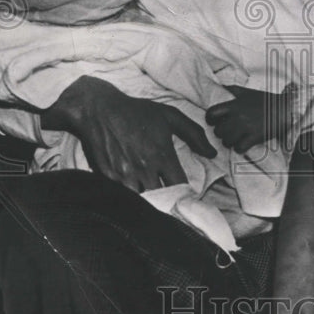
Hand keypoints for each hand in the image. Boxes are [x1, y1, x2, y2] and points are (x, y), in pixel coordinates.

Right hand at [42, 76, 215, 191]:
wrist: (100, 110)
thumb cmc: (138, 112)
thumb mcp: (170, 116)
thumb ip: (194, 134)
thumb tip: (212, 153)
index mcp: (162, 155)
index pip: (179, 186)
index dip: (184, 193)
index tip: (186, 195)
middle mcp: (144, 169)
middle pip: (161, 198)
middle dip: (167, 201)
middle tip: (171, 202)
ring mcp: (124, 175)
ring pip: (141, 200)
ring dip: (148, 202)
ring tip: (153, 201)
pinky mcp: (107, 178)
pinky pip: (121, 196)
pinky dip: (129, 197)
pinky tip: (134, 195)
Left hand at [205, 85, 291, 153]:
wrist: (285, 108)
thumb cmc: (265, 100)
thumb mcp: (248, 92)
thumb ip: (232, 89)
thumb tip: (219, 86)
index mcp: (235, 104)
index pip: (211, 113)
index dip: (210, 119)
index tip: (214, 122)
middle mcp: (238, 116)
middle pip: (218, 130)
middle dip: (221, 132)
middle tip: (227, 132)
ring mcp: (246, 127)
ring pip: (226, 141)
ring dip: (229, 142)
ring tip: (235, 139)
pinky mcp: (255, 137)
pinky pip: (239, 148)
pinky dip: (239, 148)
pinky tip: (243, 144)